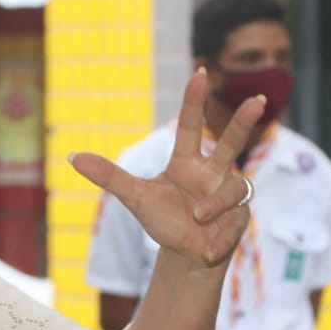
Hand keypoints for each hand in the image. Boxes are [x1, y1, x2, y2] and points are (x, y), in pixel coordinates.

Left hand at [70, 70, 263, 269]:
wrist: (185, 256)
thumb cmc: (164, 220)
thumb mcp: (136, 198)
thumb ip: (109, 177)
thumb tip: (73, 157)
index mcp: (188, 162)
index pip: (192, 127)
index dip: (194, 101)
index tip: (199, 73)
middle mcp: (213, 173)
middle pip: (232, 142)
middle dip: (244, 122)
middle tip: (257, 101)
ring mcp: (229, 195)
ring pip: (233, 189)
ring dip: (214, 204)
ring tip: (197, 217)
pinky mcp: (239, 220)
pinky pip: (236, 223)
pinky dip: (221, 238)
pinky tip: (206, 250)